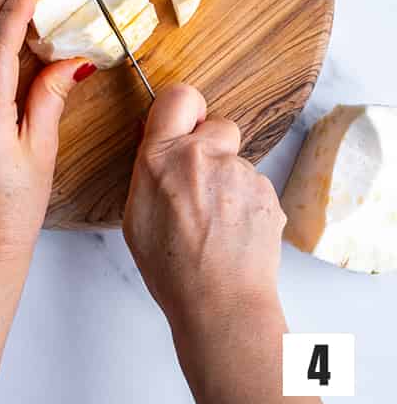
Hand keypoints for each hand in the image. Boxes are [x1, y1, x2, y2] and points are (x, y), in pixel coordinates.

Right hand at [124, 83, 285, 337]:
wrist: (222, 307)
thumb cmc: (173, 270)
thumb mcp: (136, 215)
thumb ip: (149, 170)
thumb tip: (159, 144)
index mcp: (161, 156)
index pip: (179, 96)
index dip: (186, 108)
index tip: (186, 124)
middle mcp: (202, 156)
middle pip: (218, 125)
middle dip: (213, 146)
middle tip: (203, 184)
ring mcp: (240, 173)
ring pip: (238, 162)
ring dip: (230, 182)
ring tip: (219, 225)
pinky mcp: (268, 193)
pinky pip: (257, 187)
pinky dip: (249, 204)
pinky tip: (236, 234)